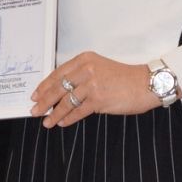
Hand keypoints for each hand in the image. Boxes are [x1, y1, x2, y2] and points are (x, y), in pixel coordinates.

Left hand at [32, 52, 158, 128]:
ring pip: (66, 101)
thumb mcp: (100, 68)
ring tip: (47, 121)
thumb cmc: (125, 78)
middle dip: (44, 101)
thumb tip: (61, 92)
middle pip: (58, 87)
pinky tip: (62, 122)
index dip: (44, 86)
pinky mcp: (99, 99)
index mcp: (85, 59)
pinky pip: (78, 111)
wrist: (146, 84)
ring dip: (54, 113)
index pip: (58, 73)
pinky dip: (68, 118)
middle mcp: (86, 69)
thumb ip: (81, 76)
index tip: (36, 94)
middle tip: (35, 110)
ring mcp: (92, 84)